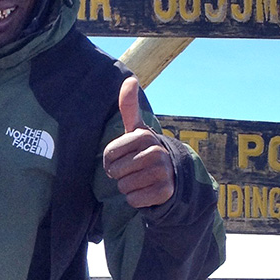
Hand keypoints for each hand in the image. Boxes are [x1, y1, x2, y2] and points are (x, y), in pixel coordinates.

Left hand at [102, 76, 174, 208]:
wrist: (171, 175)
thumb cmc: (145, 151)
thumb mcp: (137, 130)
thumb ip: (130, 107)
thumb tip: (130, 79)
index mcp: (144, 136)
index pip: (109, 154)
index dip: (110, 160)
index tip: (123, 157)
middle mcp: (156, 152)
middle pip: (115, 171)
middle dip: (119, 174)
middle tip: (133, 170)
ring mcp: (162, 172)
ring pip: (124, 186)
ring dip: (128, 187)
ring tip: (140, 179)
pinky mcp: (164, 192)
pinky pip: (134, 200)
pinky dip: (136, 199)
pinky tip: (146, 190)